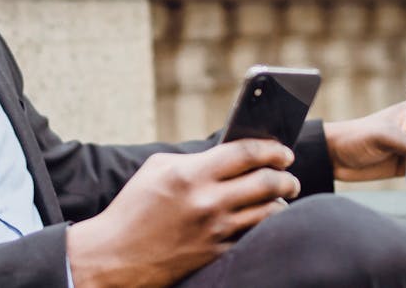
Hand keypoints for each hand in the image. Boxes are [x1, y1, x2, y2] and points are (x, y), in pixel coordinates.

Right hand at [66, 140, 300, 287]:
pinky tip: (264, 219)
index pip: (246, 153)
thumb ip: (194, 158)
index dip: (271, 149)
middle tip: (289, 174)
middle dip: (286, 176)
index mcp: (191, 174)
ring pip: (269, 212)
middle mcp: (208, 202)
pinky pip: (254, 236)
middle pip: (267, 182)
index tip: (282, 151)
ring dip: (281, 201)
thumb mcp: (157, 169)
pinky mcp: (217, 254)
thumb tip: (228, 153)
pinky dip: (264, 226)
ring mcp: (215, 231)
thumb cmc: (134, 207)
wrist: (116, 256)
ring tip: (283, 196)